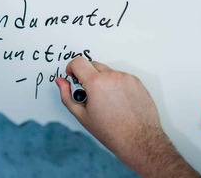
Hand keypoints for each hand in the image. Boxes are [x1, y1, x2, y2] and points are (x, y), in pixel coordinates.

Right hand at [55, 57, 200, 177]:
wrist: (139, 139)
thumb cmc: (112, 131)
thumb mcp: (82, 115)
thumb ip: (67, 96)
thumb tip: (61, 82)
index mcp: (96, 83)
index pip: (78, 62)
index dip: (72, 68)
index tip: (72, 75)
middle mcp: (112, 76)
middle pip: (93, 65)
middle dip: (87, 75)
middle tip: (89, 93)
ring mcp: (126, 78)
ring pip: (108, 71)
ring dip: (103, 80)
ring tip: (106, 101)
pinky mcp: (136, 81)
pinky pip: (121, 77)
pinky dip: (116, 84)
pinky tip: (118, 101)